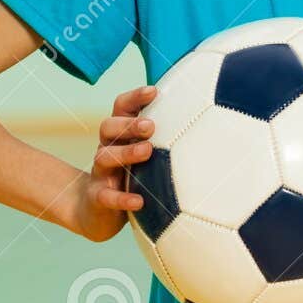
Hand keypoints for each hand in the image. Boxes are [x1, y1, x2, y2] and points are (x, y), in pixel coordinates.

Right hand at [68, 84, 156, 242]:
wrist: (95, 211)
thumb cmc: (130, 174)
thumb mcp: (145, 153)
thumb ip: (167, 136)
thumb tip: (206, 121)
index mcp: (120, 134)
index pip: (122, 108)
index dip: (135, 97)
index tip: (154, 91)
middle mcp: (108, 148)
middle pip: (108, 127)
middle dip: (129, 124)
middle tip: (150, 125)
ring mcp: (101, 172)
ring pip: (105, 157)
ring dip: (126, 153)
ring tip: (147, 151)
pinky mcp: (97, 197)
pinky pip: (106, 196)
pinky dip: (122, 198)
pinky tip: (139, 201)